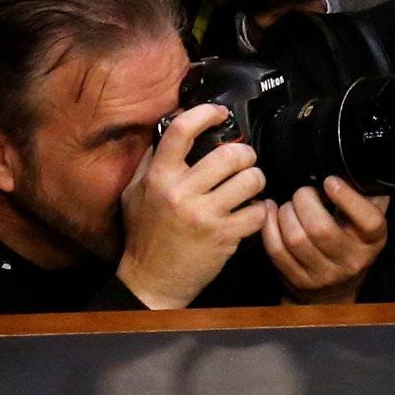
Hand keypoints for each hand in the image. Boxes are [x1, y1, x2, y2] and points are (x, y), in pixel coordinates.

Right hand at [116, 104, 266, 309]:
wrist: (151, 282)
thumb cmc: (144, 238)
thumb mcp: (134, 194)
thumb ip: (149, 162)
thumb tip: (167, 133)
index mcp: (160, 177)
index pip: (182, 130)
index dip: (205, 113)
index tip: (219, 113)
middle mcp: (182, 193)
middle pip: (228, 154)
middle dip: (245, 153)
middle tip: (245, 158)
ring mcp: (205, 216)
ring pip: (249, 180)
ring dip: (256, 179)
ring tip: (251, 184)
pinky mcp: (224, 237)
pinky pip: (256, 212)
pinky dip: (260, 210)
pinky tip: (252, 211)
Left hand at [261, 177, 387, 303]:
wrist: (334, 289)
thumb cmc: (349, 240)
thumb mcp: (364, 218)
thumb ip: (363, 192)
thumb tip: (350, 165)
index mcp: (372, 240)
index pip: (368, 222)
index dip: (348, 199)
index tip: (330, 181)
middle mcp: (350, 260)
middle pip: (321, 228)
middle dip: (304, 200)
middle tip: (303, 192)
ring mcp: (323, 274)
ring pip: (296, 239)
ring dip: (286, 213)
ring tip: (290, 205)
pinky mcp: (298, 280)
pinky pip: (277, 250)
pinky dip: (269, 226)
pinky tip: (271, 213)